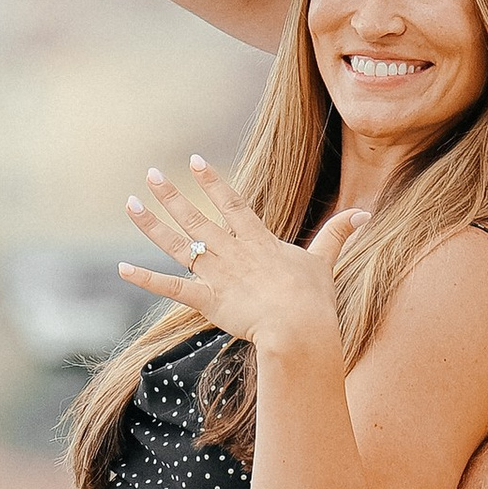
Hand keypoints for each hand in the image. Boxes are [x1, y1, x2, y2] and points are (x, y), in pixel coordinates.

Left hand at [121, 156, 352, 354]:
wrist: (297, 327)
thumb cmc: (313, 298)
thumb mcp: (324, 261)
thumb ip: (338, 234)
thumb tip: (365, 213)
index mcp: (256, 239)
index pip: (230, 202)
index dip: (211, 181)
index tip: (193, 161)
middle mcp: (231, 251)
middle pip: (195, 216)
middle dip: (171, 194)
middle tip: (150, 173)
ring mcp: (216, 274)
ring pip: (176, 243)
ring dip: (151, 224)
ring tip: (130, 204)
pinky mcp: (205, 300)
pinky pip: (169, 287)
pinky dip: (144, 279)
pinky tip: (122, 268)